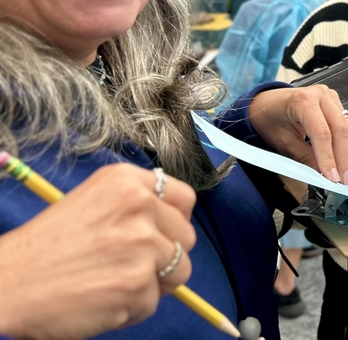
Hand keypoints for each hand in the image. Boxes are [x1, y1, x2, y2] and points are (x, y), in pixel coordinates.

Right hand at [0, 163, 195, 339]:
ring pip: (178, 272)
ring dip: (152, 284)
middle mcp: (140, 206)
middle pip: (186, 237)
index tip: (162, 234)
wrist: (5, 284)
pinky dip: (131, 309)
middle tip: (129, 266)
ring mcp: (142, 246)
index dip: (175, 221)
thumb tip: (171, 228)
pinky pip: (152, 302)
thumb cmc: (44, 248)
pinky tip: (100, 300)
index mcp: (127, 182)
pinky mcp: (137, 284)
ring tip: (113, 283)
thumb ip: (134, 208)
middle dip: (166, 256)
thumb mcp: (91, 203)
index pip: (184, 198)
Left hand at [248, 85, 347, 183]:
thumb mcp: (282, 141)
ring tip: (344, 173)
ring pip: (346, 127)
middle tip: (343, 179)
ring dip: (346, 152)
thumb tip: (322, 174)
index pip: (322, 132)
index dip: (328, 157)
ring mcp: (330, 96)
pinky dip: (344, 143)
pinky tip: (341, 158)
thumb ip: (304, 157)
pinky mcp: (335, 102)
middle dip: (342, 157)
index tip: (332, 178)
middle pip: (339, 129)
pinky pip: (345, 124)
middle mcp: (320, 95)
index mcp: (302, 101)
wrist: (266, 103)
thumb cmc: (270, 119)